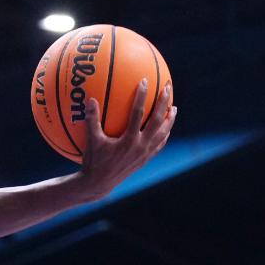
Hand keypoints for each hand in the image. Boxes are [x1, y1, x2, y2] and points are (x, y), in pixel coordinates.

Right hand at [76, 80, 175, 198]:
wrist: (100, 184)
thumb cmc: (93, 161)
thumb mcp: (91, 140)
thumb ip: (91, 120)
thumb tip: (91, 99)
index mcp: (129, 140)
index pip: (138, 113)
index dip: (142, 96)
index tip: (144, 81)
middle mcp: (141, 146)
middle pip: (158, 121)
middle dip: (164, 103)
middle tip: (168, 88)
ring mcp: (145, 153)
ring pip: (163, 133)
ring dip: (170, 120)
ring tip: (174, 108)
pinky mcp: (146, 159)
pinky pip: (159, 144)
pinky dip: (164, 134)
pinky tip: (166, 128)